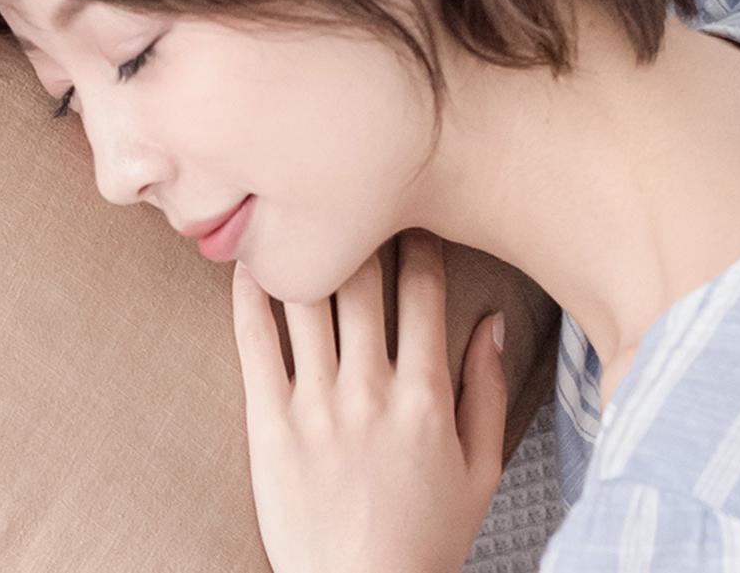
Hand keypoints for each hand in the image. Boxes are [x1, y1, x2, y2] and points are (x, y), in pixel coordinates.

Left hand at [231, 231, 507, 572]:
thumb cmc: (426, 535)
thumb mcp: (481, 470)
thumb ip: (488, 391)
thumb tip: (492, 322)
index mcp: (425, 394)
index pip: (424, 291)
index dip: (418, 242)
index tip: (407, 216)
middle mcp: (371, 388)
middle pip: (361, 280)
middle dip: (358, 231)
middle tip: (346, 204)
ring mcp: (317, 404)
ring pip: (308, 299)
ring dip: (301, 251)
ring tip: (294, 218)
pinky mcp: (270, 424)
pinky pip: (255, 343)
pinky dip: (250, 296)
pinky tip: (248, 263)